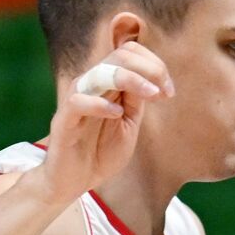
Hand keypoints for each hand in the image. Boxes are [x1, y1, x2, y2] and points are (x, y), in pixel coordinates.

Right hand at [31, 41, 175, 206]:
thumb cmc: (100, 151)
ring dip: (131, 79)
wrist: (74, 181)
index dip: (154, 65)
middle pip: (119, 56)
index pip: (128, 53)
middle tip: (164, 92)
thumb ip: (136, 101)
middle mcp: (92, 86)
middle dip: (149, 68)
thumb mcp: (128, 124)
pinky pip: (78, 100)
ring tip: (152, 94)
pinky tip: (117, 114)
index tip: (169, 91)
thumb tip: (154, 80)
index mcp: (108, 84)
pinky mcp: (64, 120)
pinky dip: (100, 104)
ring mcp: (77, 100)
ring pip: (100, 72)